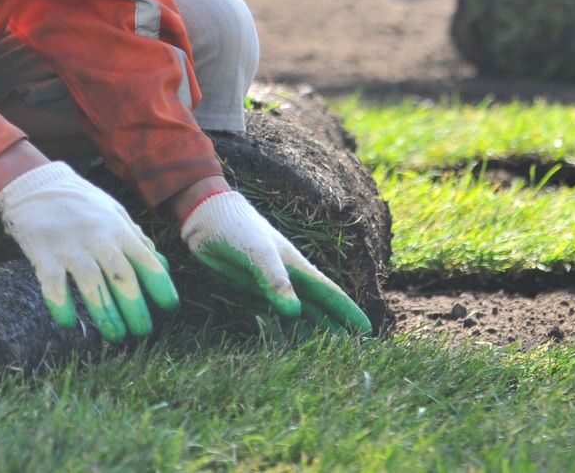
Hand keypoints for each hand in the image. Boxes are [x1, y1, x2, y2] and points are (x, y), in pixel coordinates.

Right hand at [0, 162, 178, 340]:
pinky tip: (68, 324)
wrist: (37, 185)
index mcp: (118, 229)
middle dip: (135, 308)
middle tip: (142, 332)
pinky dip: (61, 306)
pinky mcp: (43, 254)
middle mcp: (97, 239)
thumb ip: (138, 239)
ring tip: (115, 336)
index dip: (160, 285)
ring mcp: (70, 247)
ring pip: (91, 285)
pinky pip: (54, 285)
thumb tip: (164, 266)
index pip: (145, 259)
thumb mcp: (115, 213)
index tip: (170, 308)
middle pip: (121, 277)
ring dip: (105, 314)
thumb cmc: (82, 204)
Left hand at [180, 189, 371, 334]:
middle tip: (354, 353)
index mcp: (297, 268)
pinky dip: (284, 331)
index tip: (367, 332)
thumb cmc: (236, 228)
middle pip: (318, 309)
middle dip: (336, 328)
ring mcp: (271, 286)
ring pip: (299, 315)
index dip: (348, 312)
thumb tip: (294, 312)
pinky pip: (274, 317)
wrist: (206, 219)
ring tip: (327, 355)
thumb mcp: (257, 251)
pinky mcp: (253, 292)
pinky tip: (288, 346)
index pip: (329, 294)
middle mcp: (289, 279)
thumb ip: (275, 279)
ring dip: (312, 332)